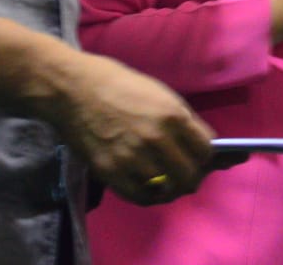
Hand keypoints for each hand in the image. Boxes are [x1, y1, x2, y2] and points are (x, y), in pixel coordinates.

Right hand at [53, 52, 218, 205]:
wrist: (74, 89)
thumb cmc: (120, 85)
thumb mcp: (160, 95)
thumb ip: (183, 122)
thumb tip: (206, 146)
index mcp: (173, 114)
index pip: (206, 151)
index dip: (208, 159)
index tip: (204, 161)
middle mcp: (156, 138)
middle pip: (190, 175)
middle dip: (193, 177)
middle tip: (187, 175)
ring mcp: (133, 157)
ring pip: (167, 190)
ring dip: (171, 189)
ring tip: (168, 183)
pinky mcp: (111, 171)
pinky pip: (140, 197)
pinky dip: (150, 196)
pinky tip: (150, 188)